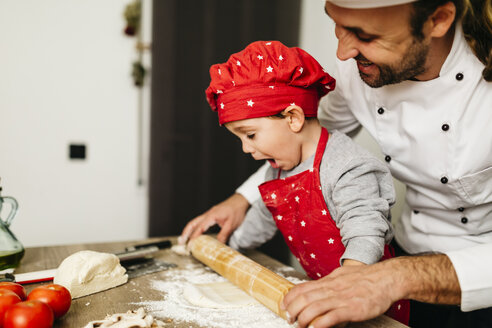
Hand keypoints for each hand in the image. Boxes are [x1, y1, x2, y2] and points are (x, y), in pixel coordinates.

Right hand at [179, 193, 249, 243]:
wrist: (241, 201)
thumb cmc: (237, 211)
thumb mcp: (231, 225)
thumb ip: (224, 235)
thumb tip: (218, 245)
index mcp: (211, 216)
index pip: (199, 228)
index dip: (194, 238)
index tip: (190, 246)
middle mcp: (208, 214)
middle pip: (193, 224)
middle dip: (186, 233)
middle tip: (181, 243)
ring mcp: (209, 214)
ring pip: (195, 222)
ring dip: (189, 230)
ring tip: (184, 239)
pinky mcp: (212, 215)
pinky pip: (200, 222)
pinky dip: (195, 228)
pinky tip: (196, 233)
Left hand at [282, 261, 399, 327]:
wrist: (388, 278)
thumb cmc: (368, 277)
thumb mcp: (343, 275)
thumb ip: (330, 283)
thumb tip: (318, 287)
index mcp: (329, 280)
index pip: (302, 287)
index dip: (289, 297)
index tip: (284, 305)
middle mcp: (332, 288)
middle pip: (304, 298)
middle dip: (292, 310)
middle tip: (289, 318)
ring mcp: (341, 299)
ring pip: (313, 307)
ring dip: (303, 318)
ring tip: (299, 325)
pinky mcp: (352, 309)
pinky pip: (331, 317)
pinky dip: (319, 324)